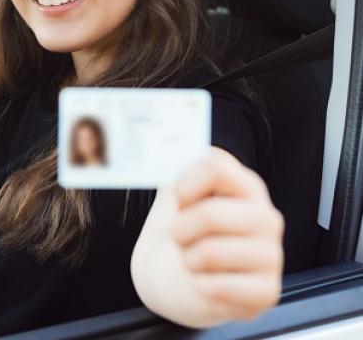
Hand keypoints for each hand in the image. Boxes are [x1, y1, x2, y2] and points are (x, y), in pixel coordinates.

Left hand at [130, 146, 283, 327]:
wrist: (178, 277)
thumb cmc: (183, 231)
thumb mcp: (177, 193)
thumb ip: (176, 166)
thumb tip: (168, 147)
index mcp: (247, 185)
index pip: (217, 167)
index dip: (186, 182)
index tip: (177, 197)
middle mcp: (266, 217)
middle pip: (210, 214)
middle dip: (180, 229)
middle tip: (178, 235)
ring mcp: (271, 255)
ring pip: (210, 252)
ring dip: (188, 259)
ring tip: (192, 258)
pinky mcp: (267, 292)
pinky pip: (217, 287)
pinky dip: (199, 285)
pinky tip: (205, 281)